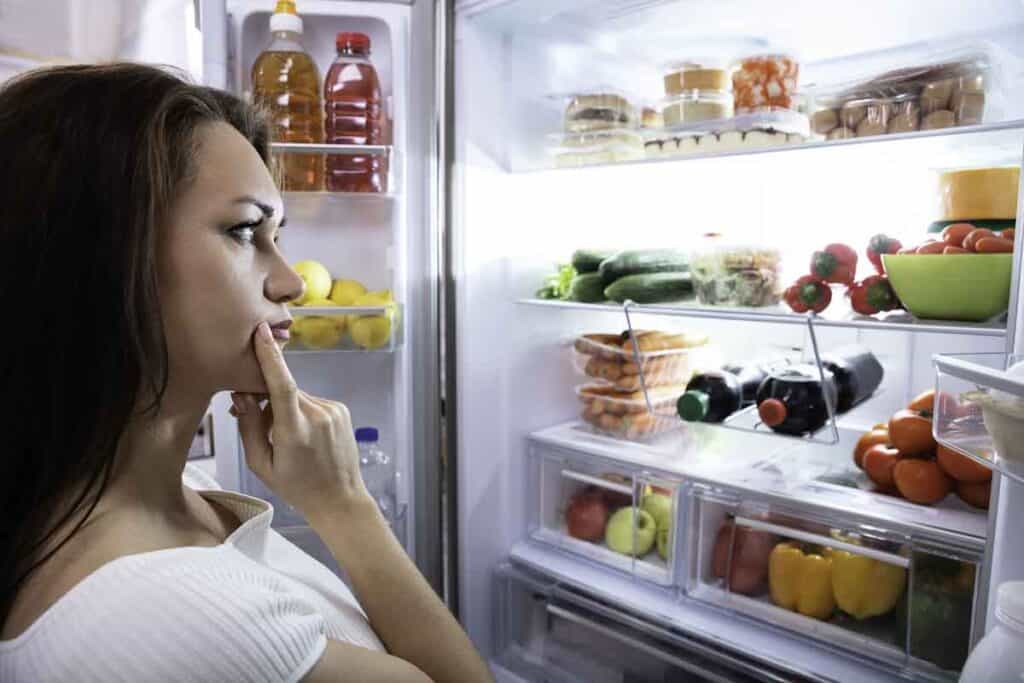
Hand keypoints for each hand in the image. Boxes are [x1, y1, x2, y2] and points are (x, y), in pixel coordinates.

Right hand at [230, 321, 370, 520]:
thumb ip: (248, 427)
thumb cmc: (296, 486)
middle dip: (266, 400)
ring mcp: (333, 411)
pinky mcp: (341, 410)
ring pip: (297, 396)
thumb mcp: (261, 464)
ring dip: (286, 408)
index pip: (281, 385)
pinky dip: (302, 411)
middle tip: (260, 426)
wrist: (339, 498)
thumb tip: (241, 395)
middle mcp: (317, 415)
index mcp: (295, 431)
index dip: (270, 356)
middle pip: (283, 391)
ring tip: (288, 440)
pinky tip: (305, 437)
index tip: (261, 332)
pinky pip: (312, 402)